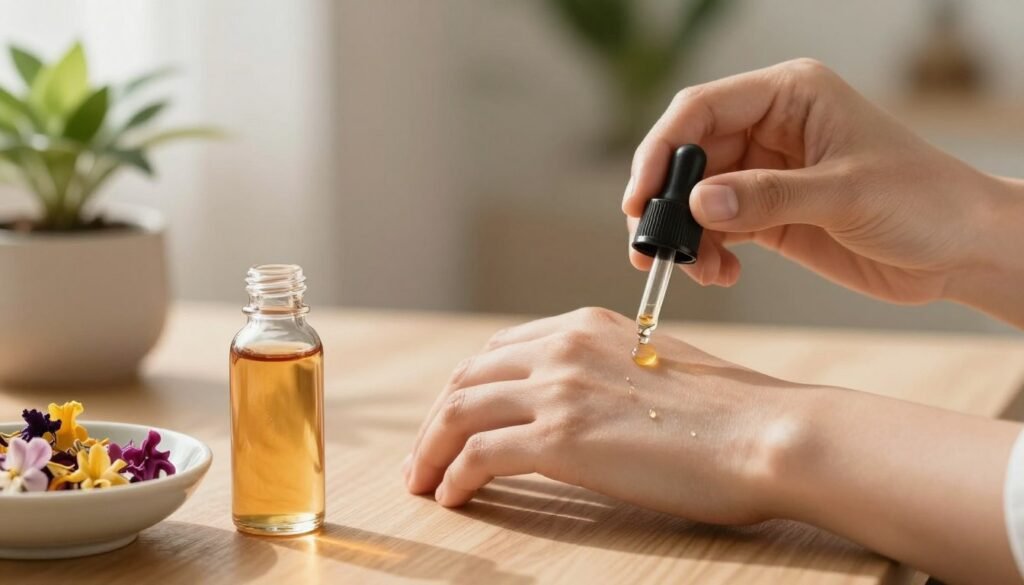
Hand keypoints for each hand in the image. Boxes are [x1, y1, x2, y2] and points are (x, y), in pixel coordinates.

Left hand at [403, 307, 807, 524]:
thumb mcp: (654, 370)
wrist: (768, 433)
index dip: (466, 389)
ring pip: (460, 412)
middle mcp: (563, 346)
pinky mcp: (560, 437)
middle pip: (467, 377)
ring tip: (423, 482)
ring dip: (430, 451)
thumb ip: (605, 376)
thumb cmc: (729, 414)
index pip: (498, 352)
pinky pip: (479, 454)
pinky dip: (454, 476)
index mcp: (585, 326)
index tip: (453, 422)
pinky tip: (453, 496)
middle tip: (423, 457)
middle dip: (435, 420)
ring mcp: (558, 388)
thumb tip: (577, 411)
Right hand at [623, 59, 1023, 323]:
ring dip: (685, 235)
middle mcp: (771, 128)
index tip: (641, 196)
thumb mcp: (845, 193)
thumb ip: (767, 196)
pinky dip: (708, 253)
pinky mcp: (769, 214)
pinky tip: (721, 273)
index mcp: (789, 96)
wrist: (960, 249)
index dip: (662, 149)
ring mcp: (767, 173)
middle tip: (649, 245)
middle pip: (690, 156)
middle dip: (666, 201)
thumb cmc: (922, 200)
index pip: (702, 109)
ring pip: (698, 198)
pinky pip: (718, 229)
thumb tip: (698, 204)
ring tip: (692, 270)